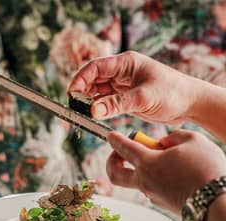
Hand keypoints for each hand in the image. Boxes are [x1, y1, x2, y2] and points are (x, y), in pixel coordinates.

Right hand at [68, 51, 201, 124]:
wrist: (189, 105)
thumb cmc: (172, 93)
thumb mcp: (143, 98)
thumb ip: (117, 104)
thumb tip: (93, 111)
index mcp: (126, 63)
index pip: (95, 67)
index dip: (80, 79)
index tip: (72, 94)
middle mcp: (122, 73)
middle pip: (93, 79)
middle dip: (82, 92)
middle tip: (74, 107)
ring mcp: (123, 86)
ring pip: (97, 92)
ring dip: (88, 101)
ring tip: (80, 113)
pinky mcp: (125, 99)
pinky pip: (106, 102)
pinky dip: (98, 108)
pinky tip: (92, 115)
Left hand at [106, 129, 225, 213]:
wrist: (215, 203)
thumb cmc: (206, 170)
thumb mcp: (194, 140)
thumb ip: (174, 136)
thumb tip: (164, 142)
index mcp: (148, 163)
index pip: (122, 148)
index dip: (114, 139)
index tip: (110, 136)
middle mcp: (144, 181)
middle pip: (114, 175)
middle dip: (111, 162)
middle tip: (119, 154)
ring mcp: (151, 195)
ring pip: (136, 180)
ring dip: (142, 168)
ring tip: (164, 159)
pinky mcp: (161, 204)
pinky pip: (152, 188)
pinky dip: (156, 177)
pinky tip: (173, 172)